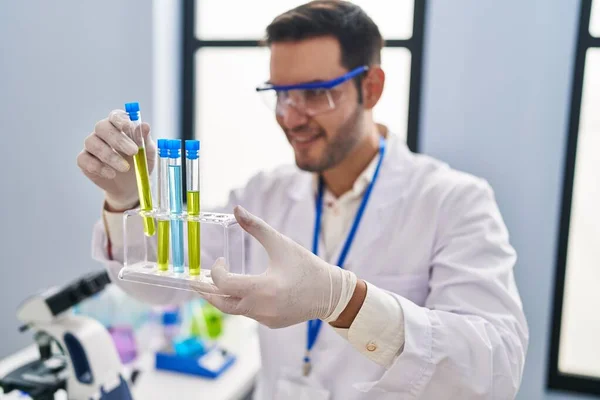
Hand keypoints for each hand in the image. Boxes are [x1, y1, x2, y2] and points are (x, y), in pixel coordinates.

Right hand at [77, 110, 155, 210]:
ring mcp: (92, 145)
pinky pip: (85, 160)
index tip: (128, 126)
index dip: (120, 119)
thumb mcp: (148, 152)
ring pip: (93, 144)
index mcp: (119, 125)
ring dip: (110, 156)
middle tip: (134, 152)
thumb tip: (145, 125)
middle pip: (102, 127)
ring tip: (125, 168)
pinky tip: (111, 174)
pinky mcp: (84, 160)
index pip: (115, 116)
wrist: (131, 185)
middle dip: (118, 139)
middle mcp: (102, 132)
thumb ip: (145, 139)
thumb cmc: (140, 163)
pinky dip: (99, 167)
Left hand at [199, 206, 358, 328]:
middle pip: (222, 304)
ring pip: (235, 310)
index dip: (215, 272)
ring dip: (223, 297)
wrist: (331, 294)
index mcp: (263, 288)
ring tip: (213, 286)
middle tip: (194, 282)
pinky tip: (241, 291)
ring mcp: (265, 318)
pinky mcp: (270, 323)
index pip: (224, 284)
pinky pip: (249, 313)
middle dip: (206, 293)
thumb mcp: (281, 243)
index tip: (219, 260)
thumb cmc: (306, 266)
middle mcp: (261, 308)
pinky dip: (241, 302)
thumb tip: (236, 208)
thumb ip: (256, 227)